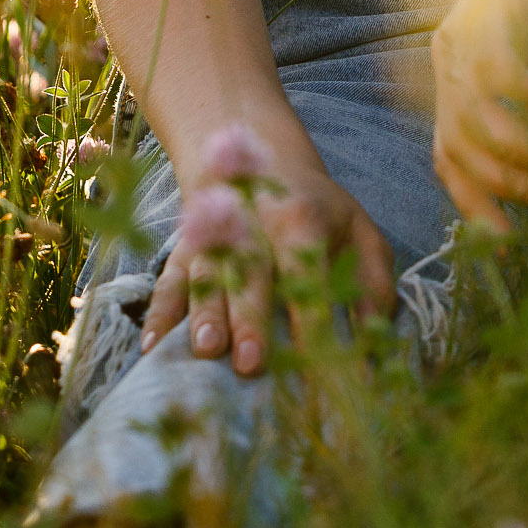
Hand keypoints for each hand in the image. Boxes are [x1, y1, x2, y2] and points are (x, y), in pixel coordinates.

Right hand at [141, 133, 393, 377]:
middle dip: (251, 319)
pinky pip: (169, 280)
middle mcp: (254, 226)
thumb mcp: (360, 233)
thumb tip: (375, 347)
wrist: (260, 156)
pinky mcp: (185, 248)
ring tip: (206, 349)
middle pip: (252, 275)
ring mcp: (215, 237)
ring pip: (207, 276)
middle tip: (251, 363)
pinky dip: (159, 312)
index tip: (318, 371)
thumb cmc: (319, 212)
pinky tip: (152, 346)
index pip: (309, 276)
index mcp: (303, 221)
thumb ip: (373, 287)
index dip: (314, 323)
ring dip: (204, 313)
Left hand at [430, 0, 527, 232]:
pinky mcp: (494, 8)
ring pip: (473, 119)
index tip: (511, 239)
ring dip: (522, 155)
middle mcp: (449, 56)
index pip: (448, 155)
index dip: (474, 203)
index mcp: (457, 75)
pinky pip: (499, 71)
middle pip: (456, 148)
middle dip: (506, 189)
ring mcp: (467, 30)